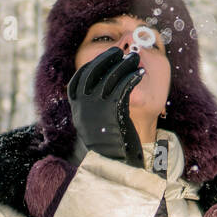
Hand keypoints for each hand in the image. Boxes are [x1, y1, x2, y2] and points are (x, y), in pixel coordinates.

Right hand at [66, 46, 144, 168]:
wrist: (114, 164)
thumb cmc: (109, 144)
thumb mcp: (93, 124)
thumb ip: (92, 107)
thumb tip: (98, 88)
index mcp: (76, 109)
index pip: (79, 80)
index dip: (91, 65)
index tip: (103, 58)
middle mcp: (82, 107)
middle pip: (93, 73)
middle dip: (107, 59)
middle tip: (120, 51)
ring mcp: (96, 108)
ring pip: (109, 78)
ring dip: (124, 65)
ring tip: (135, 60)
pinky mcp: (112, 112)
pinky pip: (122, 88)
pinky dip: (132, 77)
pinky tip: (139, 74)